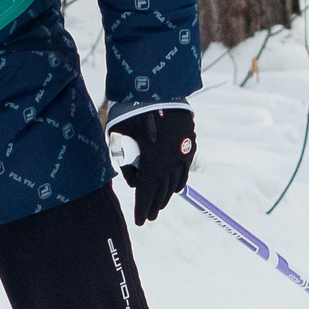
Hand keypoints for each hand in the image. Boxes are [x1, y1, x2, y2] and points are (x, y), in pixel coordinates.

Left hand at [110, 105, 195, 224]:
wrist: (156, 86)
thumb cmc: (130, 112)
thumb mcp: (119, 139)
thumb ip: (125, 163)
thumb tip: (134, 181)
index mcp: (152, 164)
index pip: (146, 195)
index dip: (142, 210)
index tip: (139, 222)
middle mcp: (170, 162)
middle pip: (162, 191)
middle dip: (154, 205)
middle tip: (149, 215)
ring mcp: (183, 152)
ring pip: (176, 181)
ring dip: (167, 194)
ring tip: (160, 202)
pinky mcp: (190, 141)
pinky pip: (185, 167)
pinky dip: (179, 179)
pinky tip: (175, 186)